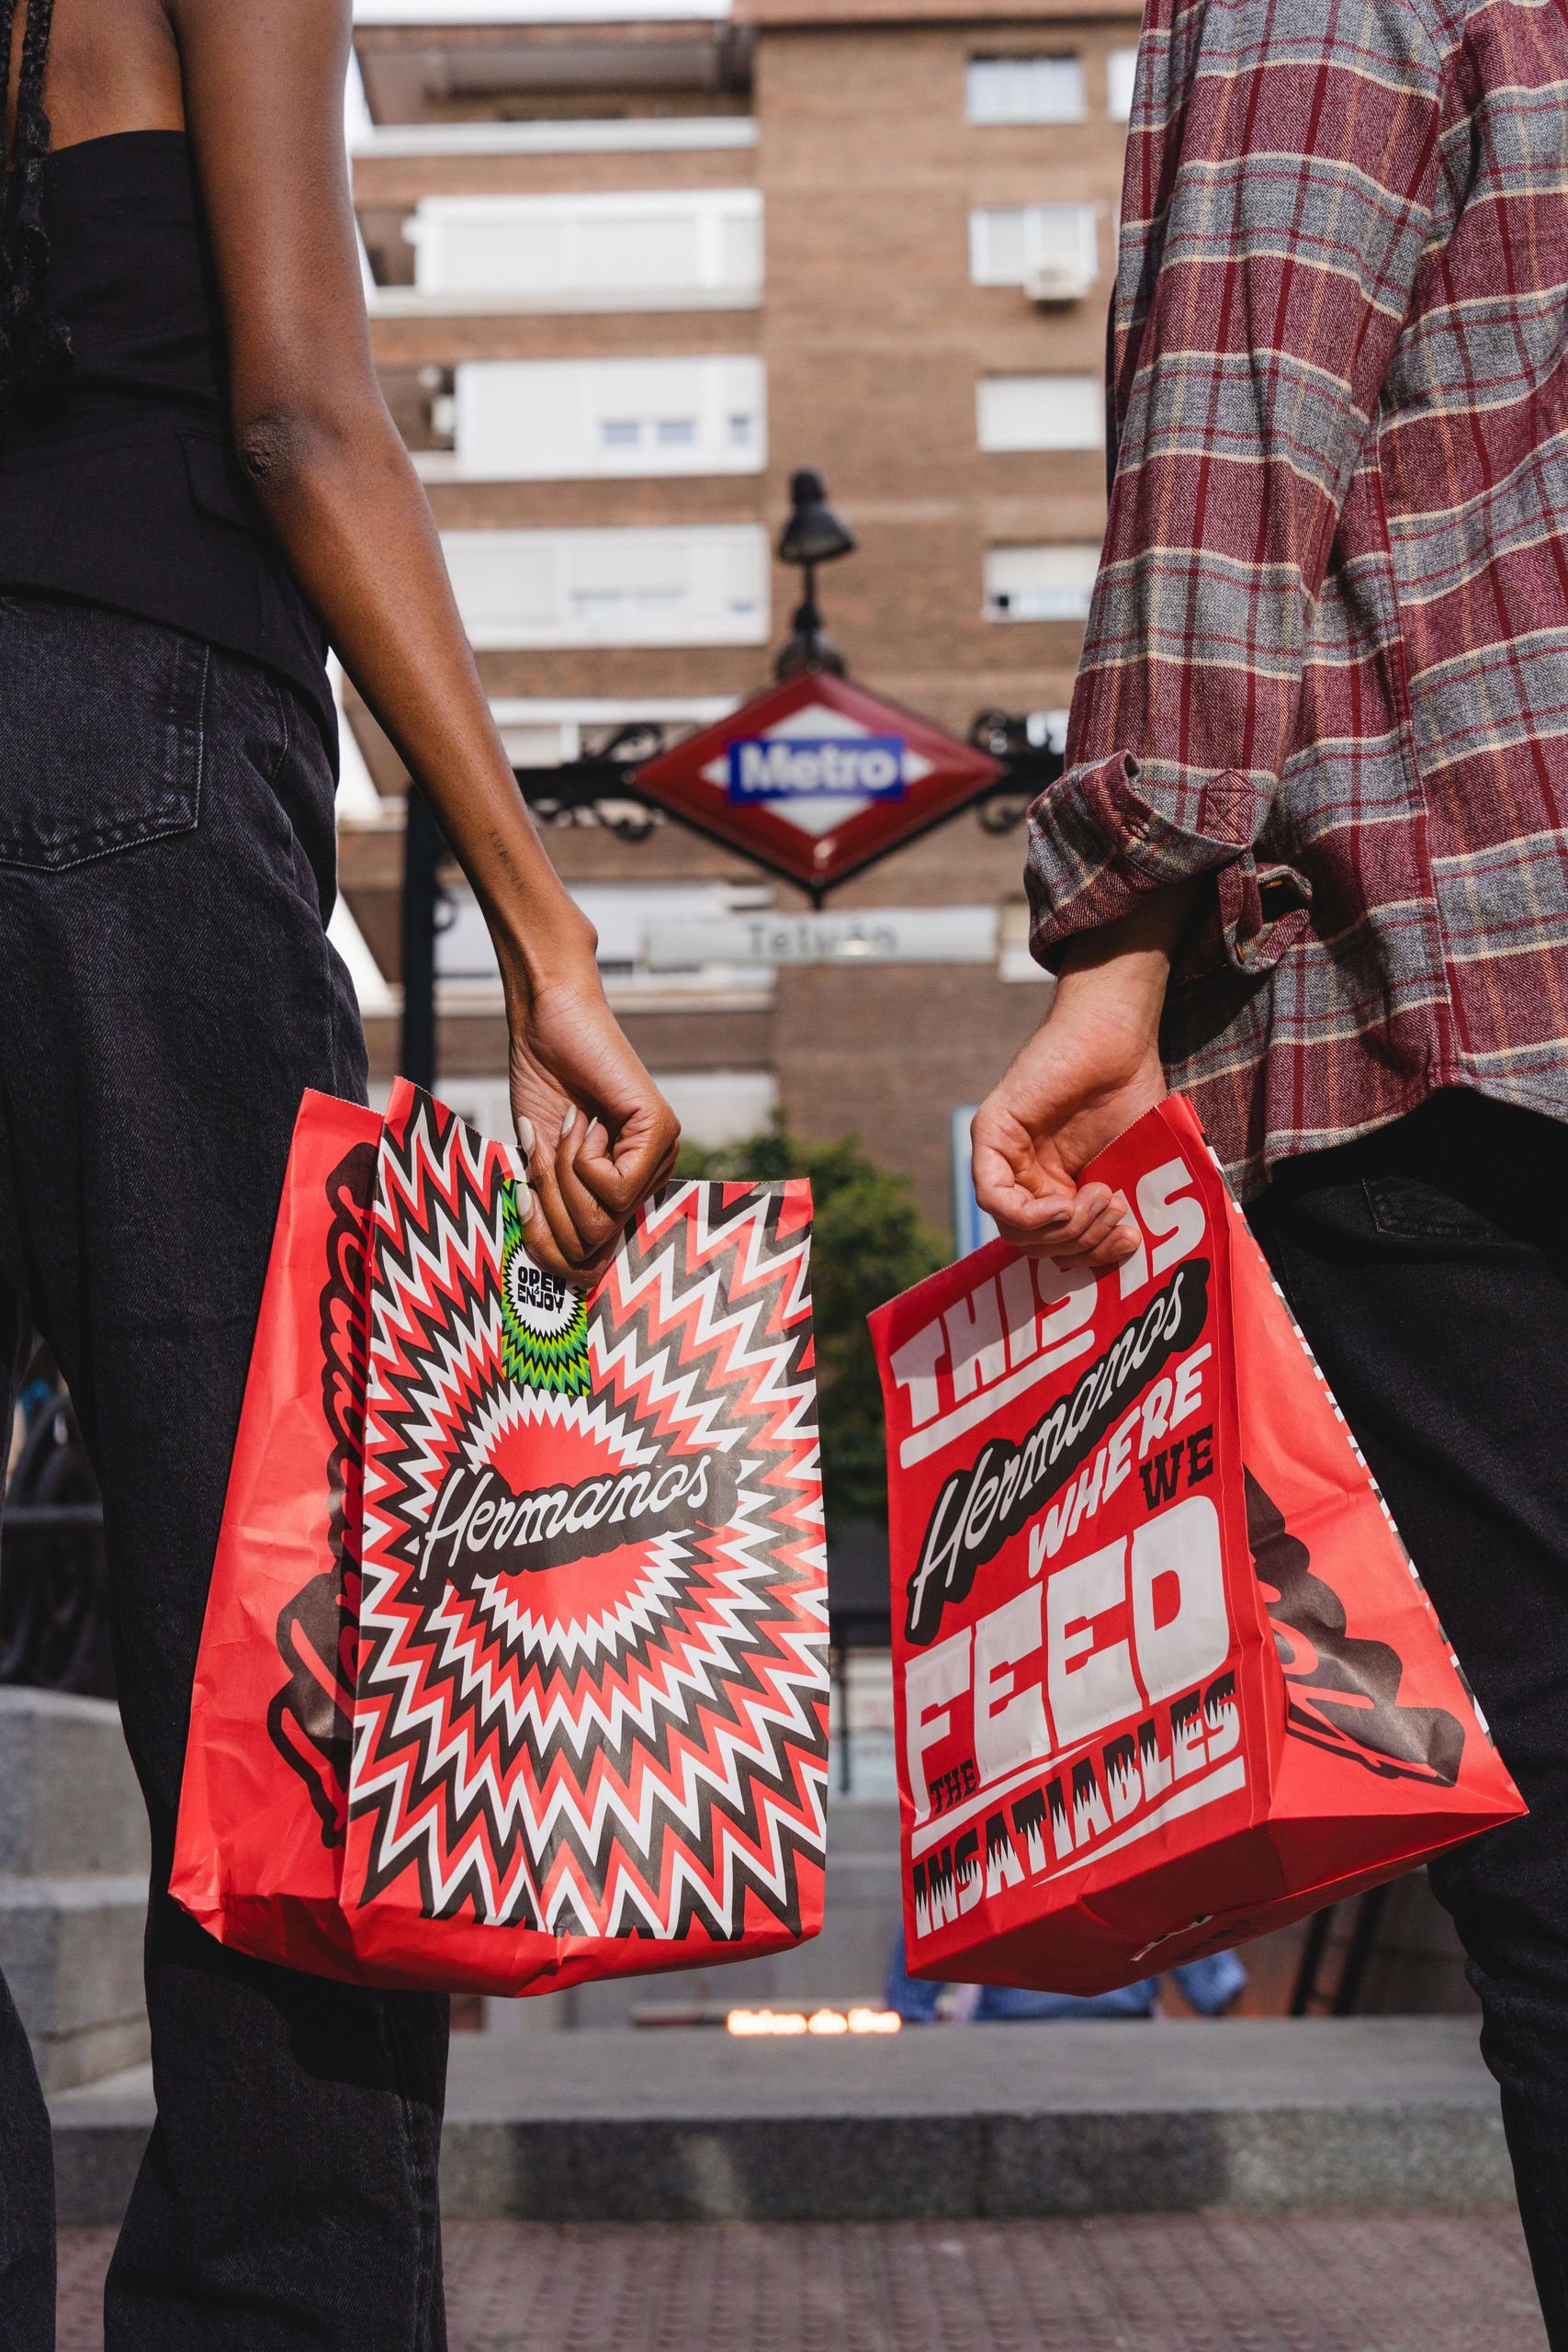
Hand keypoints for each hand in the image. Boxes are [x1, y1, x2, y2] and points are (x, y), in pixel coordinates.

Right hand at [503, 953, 680, 1288]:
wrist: (545, 1025)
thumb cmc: (542, 1091)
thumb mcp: (540, 1169)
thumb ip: (552, 1215)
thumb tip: (560, 1275)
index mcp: (620, 1195)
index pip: (590, 1266)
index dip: (547, 1250)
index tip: (523, 1201)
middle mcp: (648, 1182)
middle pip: (591, 1248)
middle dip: (550, 1208)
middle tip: (544, 1154)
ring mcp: (661, 1159)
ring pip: (601, 1222)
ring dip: (562, 1179)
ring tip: (566, 1129)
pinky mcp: (661, 1133)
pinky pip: (614, 1188)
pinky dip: (580, 1159)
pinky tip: (582, 1120)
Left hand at [972, 893, 1188, 1269]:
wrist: (1119, 1038)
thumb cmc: (1134, 1094)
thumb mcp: (1136, 1168)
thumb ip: (1125, 1211)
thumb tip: (1129, 1260)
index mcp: (1059, 1188)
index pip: (1058, 1247)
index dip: (1093, 1255)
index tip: (1130, 1240)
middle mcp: (1027, 1178)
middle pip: (1035, 1245)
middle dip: (1082, 1244)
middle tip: (1118, 1216)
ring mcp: (1006, 1157)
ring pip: (1013, 1230)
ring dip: (1064, 1231)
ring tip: (1103, 1200)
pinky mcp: (991, 1135)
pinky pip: (991, 1197)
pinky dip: (1029, 1216)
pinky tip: (1065, 1207)